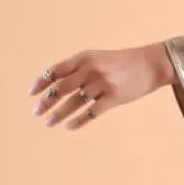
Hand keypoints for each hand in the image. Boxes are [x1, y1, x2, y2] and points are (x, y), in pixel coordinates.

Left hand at [27, 42, 173, 129]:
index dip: (42, 82)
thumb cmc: (124, 61)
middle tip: (36, 111)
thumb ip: (80, 67)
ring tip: (49, 122)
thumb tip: (57, 84)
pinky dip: (79, 121)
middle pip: (61, 88)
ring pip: (74, 103)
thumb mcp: (99, 58)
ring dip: (59, 114)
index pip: (56, 71)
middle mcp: (90, 70)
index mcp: (84, 57)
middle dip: (46, 101)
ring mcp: (102, 85)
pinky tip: (70, 127)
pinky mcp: (114, 98)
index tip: (32, 93)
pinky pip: (91, 113)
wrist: (151, 64)